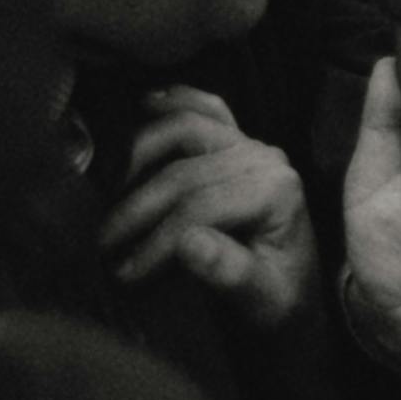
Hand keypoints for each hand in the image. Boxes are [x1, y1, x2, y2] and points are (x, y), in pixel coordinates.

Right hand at [99, 84, 316, 328]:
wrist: (297, 287)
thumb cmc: (280, 296)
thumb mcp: (263, 298)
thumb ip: (230, 271)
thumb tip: (187, 242)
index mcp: (277, 192)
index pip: (200, 208)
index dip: (156, 240)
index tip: (124, 272)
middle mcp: (266, 158)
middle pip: (184, 172)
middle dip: (137, 209)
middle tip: (103, 245)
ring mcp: (251, 144)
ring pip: (186, 128)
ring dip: (141, 154)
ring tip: (111, 191)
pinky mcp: (239, 141)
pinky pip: (207, 109)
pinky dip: (176, 101)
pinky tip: (145, 103)